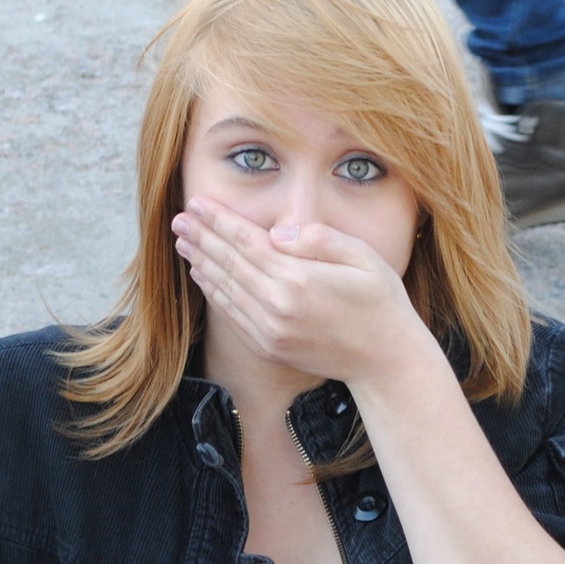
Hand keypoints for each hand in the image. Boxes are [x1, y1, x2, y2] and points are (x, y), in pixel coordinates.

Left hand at [171, 195, 428, 388]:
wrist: (386, 361)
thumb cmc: (380, 302)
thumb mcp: (364, 258)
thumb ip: (321, 240)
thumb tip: (277, 232)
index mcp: (299, 279)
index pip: (247, 241)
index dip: (219, 220)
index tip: (196, 203)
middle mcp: (278, 306)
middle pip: (228, 263)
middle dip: (201, 238)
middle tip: (178, 219)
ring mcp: (270, 330)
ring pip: (225, 289)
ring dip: (201, 263)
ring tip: (182, 242)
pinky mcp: (269, 346)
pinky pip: (232, 314)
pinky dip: (214, 293)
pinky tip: (203, 276)